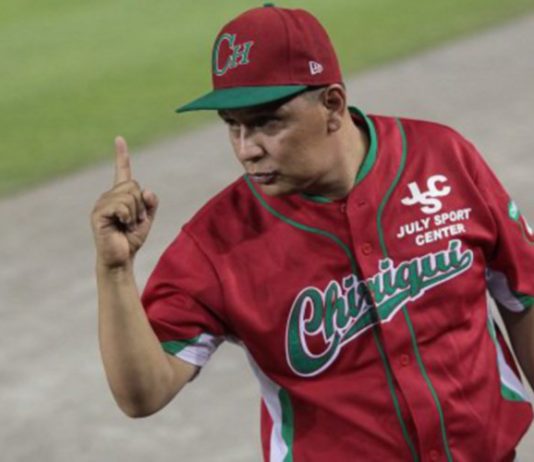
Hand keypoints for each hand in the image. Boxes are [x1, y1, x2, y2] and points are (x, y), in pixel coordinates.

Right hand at [91, 136, 158, 268]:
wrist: (121, 259)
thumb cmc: (131, 239)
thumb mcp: (147, 218)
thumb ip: (151, 203)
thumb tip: (146, 190)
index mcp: (120, 195)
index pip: (122, 171)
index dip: (122, 155)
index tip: (119, 139)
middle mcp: (108, 196)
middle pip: (133, 185)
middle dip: (141, 205)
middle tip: (135, 221)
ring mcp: (101, 204)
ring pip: (130, 195)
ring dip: (135, 213)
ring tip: (128, 226)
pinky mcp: (98, 214)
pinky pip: (122, 206)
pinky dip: (128, 217)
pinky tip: (122, 226)